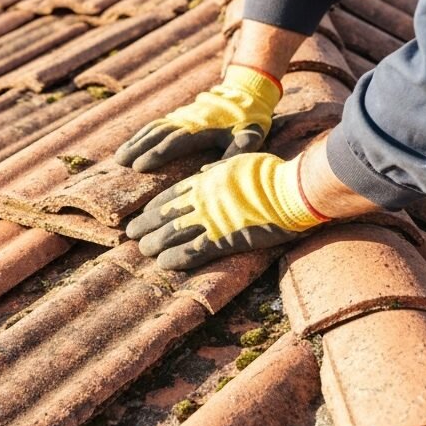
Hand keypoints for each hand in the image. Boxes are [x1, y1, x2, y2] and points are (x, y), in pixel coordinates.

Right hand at [114, 64, 281, 171]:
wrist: (247, 94)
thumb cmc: (250, 122)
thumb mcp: (250, 138)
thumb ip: (235, 155)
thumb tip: (207, 172)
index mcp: (204, 128)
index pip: (175, 142)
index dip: (156, 154)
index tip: (139, 167)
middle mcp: (188, 120)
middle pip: (158, 134)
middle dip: (138, 148)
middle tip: (120, 163)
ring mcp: (182, 116)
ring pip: (153, 128)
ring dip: (135, 141)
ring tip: (118, 158)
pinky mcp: (179, 115)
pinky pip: (156, 124)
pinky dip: (141, 134)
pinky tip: (131, 145)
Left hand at [126, 153, 327, 269]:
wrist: (293, 190)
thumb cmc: (275, 175)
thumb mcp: (241, 162)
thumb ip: (221, 168)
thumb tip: (207, 168)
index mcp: (209, 179)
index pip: (173, 193)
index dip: (155, 205)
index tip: (144, 213)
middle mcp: (205, 198)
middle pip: (167, 213)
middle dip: (147, 224)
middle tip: (132, 234)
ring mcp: (213, 219)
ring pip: (174, 233)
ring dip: (156, 243)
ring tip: (143, 251)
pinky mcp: (225, 238)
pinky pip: (194, 251)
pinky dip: (177, 258)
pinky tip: (164, 264)